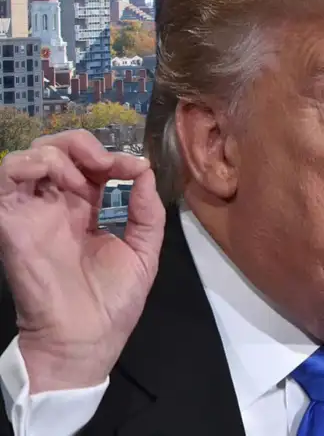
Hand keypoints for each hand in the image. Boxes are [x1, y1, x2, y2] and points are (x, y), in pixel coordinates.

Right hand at [0, 130, 165, 392]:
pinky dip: (30, 162)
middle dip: (82, 144)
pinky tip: (62, 181)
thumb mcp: (144, 251)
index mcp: (87, 211)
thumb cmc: (113, 302)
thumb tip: (144, 171)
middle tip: (105, 165)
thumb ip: (147, 211)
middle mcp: (57, 206)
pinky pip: (5, 177)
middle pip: (56, 151)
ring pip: (30, 156)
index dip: (113, 156)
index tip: (135, 168)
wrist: (86, 340)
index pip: (90, 164)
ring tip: (83, 180)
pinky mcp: (12, 223)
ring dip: (60, 154)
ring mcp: (33, 212)